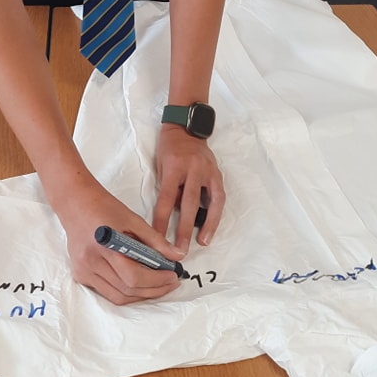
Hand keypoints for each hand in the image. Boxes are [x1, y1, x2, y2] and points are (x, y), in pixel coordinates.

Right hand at [57, 180, 184, 304]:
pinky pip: (107, 293)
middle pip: (127, 289)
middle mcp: (91, 262)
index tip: (173, 276)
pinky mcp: (81, 275)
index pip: (133, 275)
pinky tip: (138, 284)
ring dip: (141, 295)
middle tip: (170, 282)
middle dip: (154, 290)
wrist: (75, 203)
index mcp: (105, 246)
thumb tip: (176, 256)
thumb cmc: (104, 207)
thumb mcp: (133, 219)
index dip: (157, 280)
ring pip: (118, 296)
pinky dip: (125, 292)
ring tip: (158, 285)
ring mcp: (84, 271)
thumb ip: (155, 240)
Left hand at [152, 124, 225, 252]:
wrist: (187, 127)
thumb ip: (167, 188)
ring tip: (202, 243)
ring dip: (207, 225)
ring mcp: (208, 171)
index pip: (166, 199)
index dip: (161, 221)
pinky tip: (212, 227)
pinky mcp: (217, 173)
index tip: (157, 239)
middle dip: (184, 229)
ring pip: (210, 202)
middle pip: (188, 204)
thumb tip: (171, 214)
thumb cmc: (169, 147)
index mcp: (174, 167)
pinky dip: (216, 213)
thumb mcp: (160, 165)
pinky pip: (219, 197)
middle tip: (180, 250)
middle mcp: (193, 169)